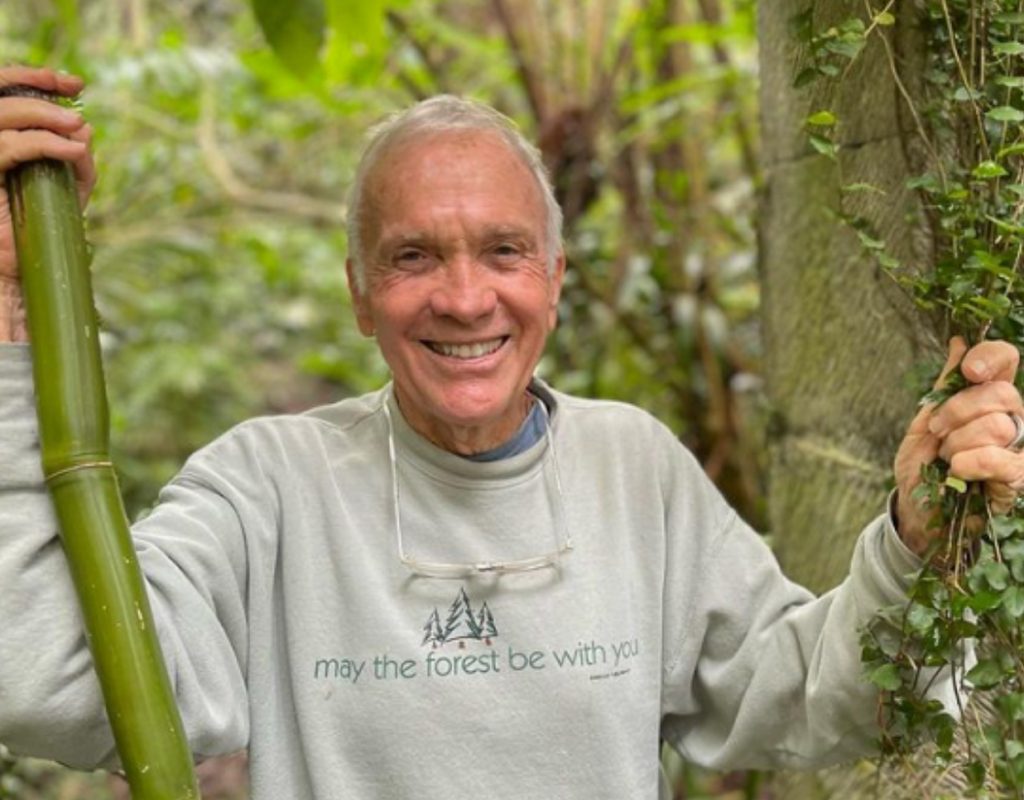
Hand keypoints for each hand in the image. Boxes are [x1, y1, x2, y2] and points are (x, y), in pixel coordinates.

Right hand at [0, 66, 95, 341]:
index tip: (74, 83)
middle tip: (75, 100)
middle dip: (41, 92)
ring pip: (1, 116)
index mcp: (1, 143)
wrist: (25, 271)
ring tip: (76, 125)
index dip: (34, 78)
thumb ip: (78, 161)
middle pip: (0, 97)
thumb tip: (86, 129)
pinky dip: (43, 143)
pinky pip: (8, 149)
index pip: (4, 93)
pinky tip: (72, 149)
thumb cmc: (47, 231)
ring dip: (42, 114)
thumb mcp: (71, 191)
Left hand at [894, 336, 1023, 556]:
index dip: (991, 357)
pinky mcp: (1018, 479)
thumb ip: (946, 385)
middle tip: (937, 432)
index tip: (970, 371)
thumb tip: (958, 342)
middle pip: (1001, 393)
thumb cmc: (923, 466)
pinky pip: (1001, 460)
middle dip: (957, 411)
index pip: (1007, 360)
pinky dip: (970, 462)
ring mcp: (1019, 448)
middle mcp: (1012, 418)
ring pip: (998, 425)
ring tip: (946, 458)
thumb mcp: (925, 421)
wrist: (917, 509)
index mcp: (988, 398)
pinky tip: (956, 470)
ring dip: (958, 443)